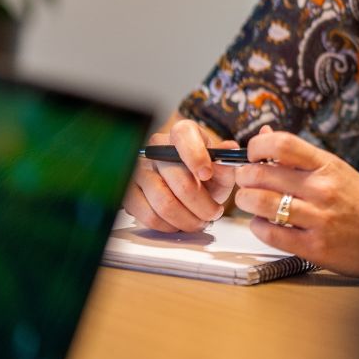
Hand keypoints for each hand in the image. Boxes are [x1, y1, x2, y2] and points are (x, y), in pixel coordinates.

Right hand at [123, 116, 240, 231]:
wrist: (186, 189)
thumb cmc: (204, 175)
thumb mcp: (221, 168)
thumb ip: (226, 163)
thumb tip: (229, 149)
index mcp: (183, 133)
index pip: (183, 135)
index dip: (196, 156)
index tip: (207, 174)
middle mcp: (157, 147)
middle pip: (178, 178)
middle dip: (202, 204)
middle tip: (214, 213)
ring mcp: (139, 169)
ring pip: (164, 202)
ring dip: (188, 219)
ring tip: (200, 221)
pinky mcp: (129, 192)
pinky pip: (149, 215)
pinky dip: (170, 225)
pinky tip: (181, 223)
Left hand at [234, 127, 358, 281]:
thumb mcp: (337, 170)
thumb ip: (300, 156)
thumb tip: (265, 135)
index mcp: (328, 165)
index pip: (282, 144)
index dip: (257, 147)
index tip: (253, 154)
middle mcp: (323, 189)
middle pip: (263, 174)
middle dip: (244, 176)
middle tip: (244, 179)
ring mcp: (318, 219)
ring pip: (261, 203)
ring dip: (246, 201)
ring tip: (249, 200)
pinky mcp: (314, 247)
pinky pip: (270, 233)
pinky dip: (258, 226)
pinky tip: (263, 222)